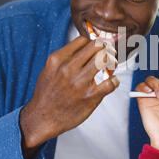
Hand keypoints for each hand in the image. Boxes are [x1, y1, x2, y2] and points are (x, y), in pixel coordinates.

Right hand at [19, 36, 118, 158]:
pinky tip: (113, 81)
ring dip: (112, 61)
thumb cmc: (46, 94)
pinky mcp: (91, 96)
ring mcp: (80, 82)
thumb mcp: (49, 70)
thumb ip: (64, 58)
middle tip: (109, 52)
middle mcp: (69, 68)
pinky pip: (111, 82)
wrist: (42, 118)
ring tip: (113, 64)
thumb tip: (84, 47)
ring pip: (104, 60)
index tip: (98, 45)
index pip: (83, 40)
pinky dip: (115, 80)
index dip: (93, 41)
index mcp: (57, 60)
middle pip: (96, 47)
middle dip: (105, 48)